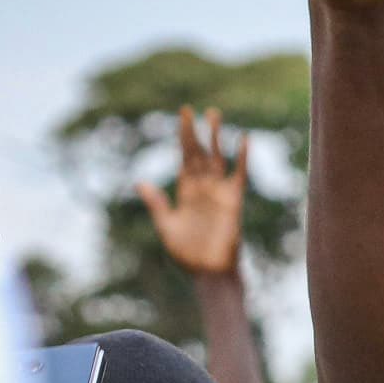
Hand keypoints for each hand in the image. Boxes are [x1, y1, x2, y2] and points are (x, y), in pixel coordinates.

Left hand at [136, 106, 248, 276]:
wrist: (209, 272)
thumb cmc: (188, 254)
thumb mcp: (166, 226)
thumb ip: (157, 204)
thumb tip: (140, 183)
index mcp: (185, 191)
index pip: (185, 157)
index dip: (183, 137)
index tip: (183, 116)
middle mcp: (203, 187)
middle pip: (199, 153)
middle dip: (196, 132)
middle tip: (193, 110)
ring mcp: (218, 192)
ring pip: (217, 158)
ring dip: (215, 137)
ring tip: (214, 115)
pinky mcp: (233, 200)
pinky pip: (239, 174)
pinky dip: (241, 157)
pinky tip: (243, 138)